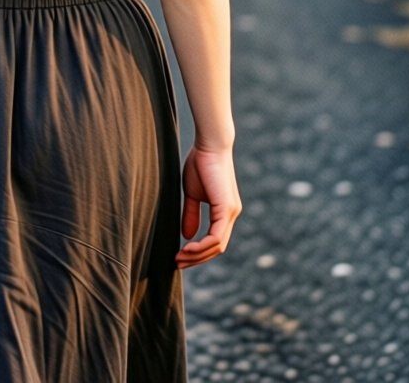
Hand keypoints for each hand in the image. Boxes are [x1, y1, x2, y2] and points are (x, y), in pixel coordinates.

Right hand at [176, 144, 239, 267]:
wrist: (209, 145)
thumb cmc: (200, 164)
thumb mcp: (192, 194)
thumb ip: (191, 214)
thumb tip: (187, 236)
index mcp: (224, 211)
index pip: (215, 241)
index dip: (198, 252)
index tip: (179, 255)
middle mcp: (231, 214)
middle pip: (217, 248)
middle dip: (197, 258)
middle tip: (177, 262)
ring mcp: (231, 212)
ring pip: (217, 246)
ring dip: (197, 255)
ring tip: (180, 257)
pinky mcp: (226, 208)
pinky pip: (216, 236)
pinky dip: (202, 246)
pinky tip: (188, 247)